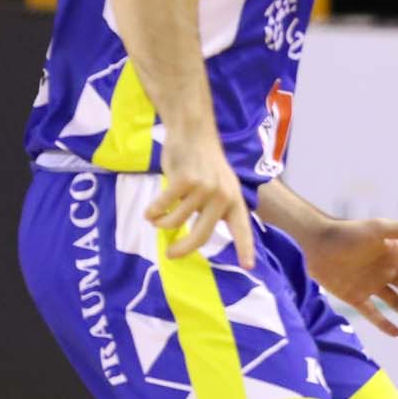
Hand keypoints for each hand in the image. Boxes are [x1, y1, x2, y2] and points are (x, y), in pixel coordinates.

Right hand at [148, 135, 255, 262]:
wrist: (193, 131)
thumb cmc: (202, 162)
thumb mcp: (219, 185)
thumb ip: (213, 209)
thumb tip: (193, 237)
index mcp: (233, 200)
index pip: (242, 228)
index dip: (245, 248)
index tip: (248, 267)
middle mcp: (222, 196)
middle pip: (202, 235)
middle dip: (183, 249)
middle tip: (170, 255)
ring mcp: (204, 189)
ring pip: (176, 221)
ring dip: (162, 223)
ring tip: (155, 219)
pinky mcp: (184, 182)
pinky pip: (162, 208)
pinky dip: (153, 212)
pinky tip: (150, 212)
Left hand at [297, 216, 397, 338]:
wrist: (314, 245)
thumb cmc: (347, 233)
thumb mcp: (378, 229)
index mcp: (393, 252)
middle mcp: (384, 269)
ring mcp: (370, 284)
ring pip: (395, 302)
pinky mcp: (354, 296)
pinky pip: (373, 313)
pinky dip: (384, 323)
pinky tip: (396, 332)